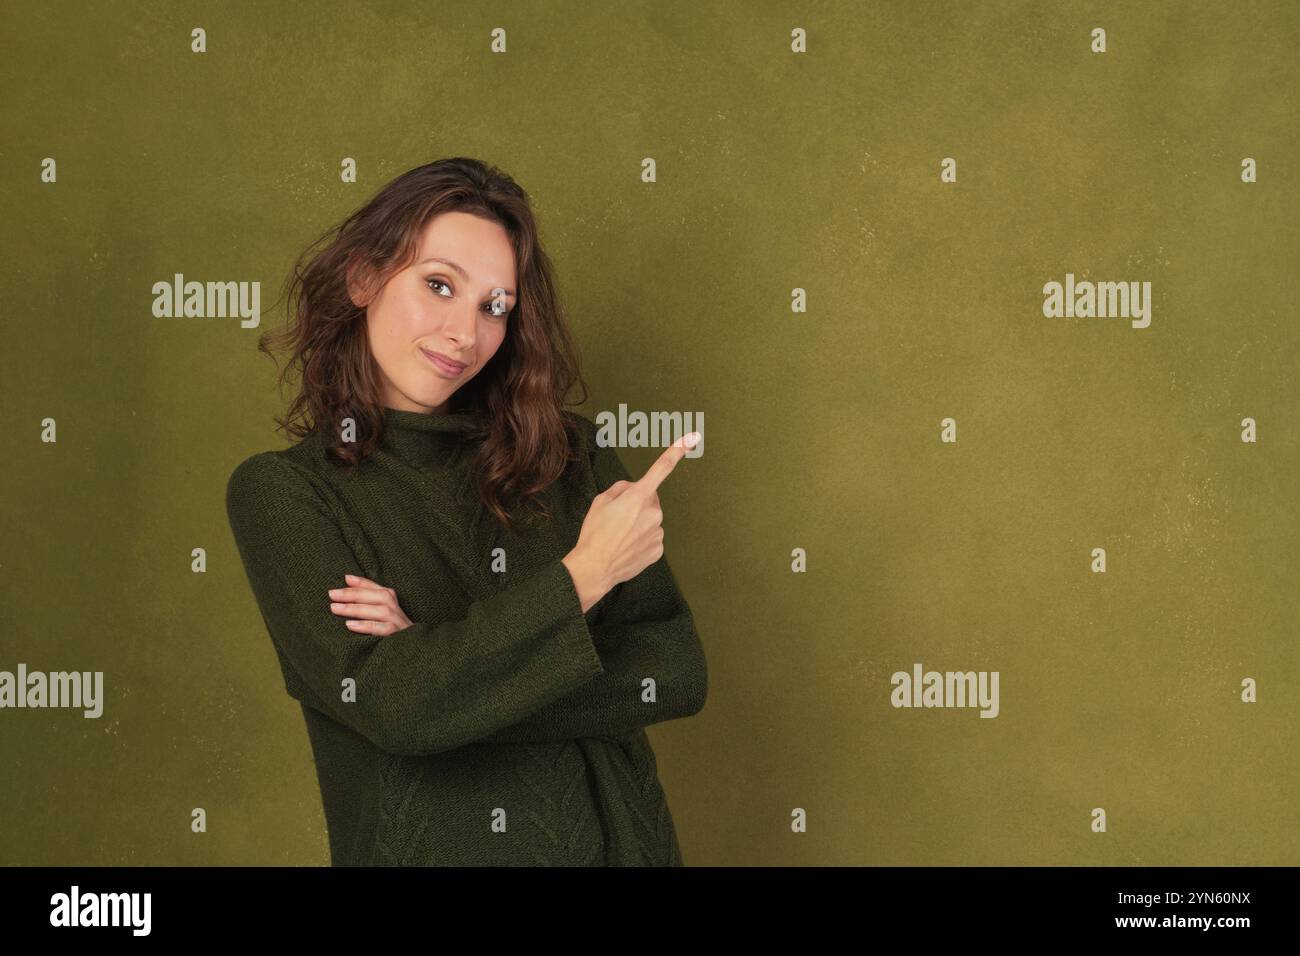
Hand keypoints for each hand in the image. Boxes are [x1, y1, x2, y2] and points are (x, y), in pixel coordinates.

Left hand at [327, 573, 413, 635]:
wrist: (410, 654)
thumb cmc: (389, 631)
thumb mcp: (378, 613)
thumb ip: (365, 597)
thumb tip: (348, 578)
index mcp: (392, 602)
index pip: (377, 588)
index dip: (362, 583)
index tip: (345, 578)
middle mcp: (397, 610)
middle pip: (379, 596)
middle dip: (354, 594)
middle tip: (332, 594)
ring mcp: (399, 623)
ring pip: (381, 611)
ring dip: (357, 609)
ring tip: (335, 608)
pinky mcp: (398, 636)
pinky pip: (384, 629)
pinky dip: (367, 626)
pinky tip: (350, 625)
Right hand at [564, 431, 698, 604]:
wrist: (594, 568)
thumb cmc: (595, 533)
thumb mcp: (600, 501)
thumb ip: (621, 489)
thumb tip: (632, 489)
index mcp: (638, 496)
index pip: (661, 468)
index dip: (677, 451)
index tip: (692, 437)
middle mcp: (654, 512)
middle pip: (649, 500)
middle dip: (637, 504)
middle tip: (617, 519)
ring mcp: (658, 532)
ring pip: (650, 520)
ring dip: (638, 524)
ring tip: (619, 536)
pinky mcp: (658, 549)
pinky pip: (651, 538)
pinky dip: (641, 540)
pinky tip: (627, 547)